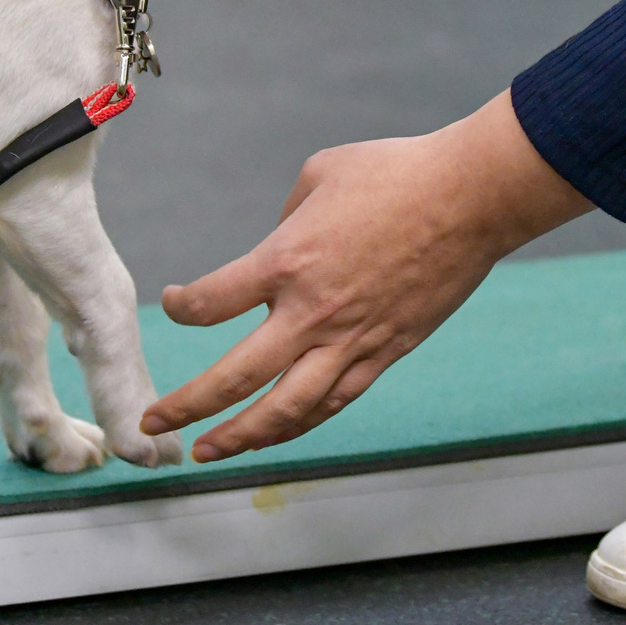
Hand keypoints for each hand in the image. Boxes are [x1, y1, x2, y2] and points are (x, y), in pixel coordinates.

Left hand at [140, 92, 589, 462]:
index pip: (211, 304)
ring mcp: (351, 341)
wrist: (470, 198)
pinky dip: (300, 424)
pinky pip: (334, 402)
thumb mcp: (320, 174)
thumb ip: (287, 218)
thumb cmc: (396, 173)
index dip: (182, 308)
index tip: (175, 304)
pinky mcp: (386, 353)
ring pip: (286, 410)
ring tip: (211, 451)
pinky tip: (278, 433)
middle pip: (234, 378)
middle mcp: (311, 313)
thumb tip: (280, 242)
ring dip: (241, 436)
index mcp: (285, 261)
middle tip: (155, 425)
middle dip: (187, 407)